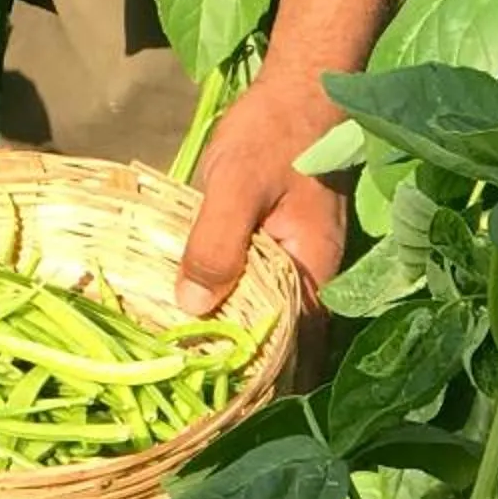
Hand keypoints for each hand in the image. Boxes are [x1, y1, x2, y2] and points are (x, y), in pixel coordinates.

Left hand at [174, 83, 351, 384]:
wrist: (303, 85)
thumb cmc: (274, 132)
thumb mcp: (235, 185)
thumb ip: (216, 244)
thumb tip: (192, 309)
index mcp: (312, 273)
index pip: (296, 351)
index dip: (264, 386)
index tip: (223, 413)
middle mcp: (312, 277)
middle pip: (283, 342)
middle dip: (246, 373)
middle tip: (192, 403)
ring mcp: (296, 262)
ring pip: (268, 317)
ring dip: (235, 342)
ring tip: (185, 376)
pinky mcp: (277, 246)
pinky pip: (256, 288)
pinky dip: (229, 306)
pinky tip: (191, 318)